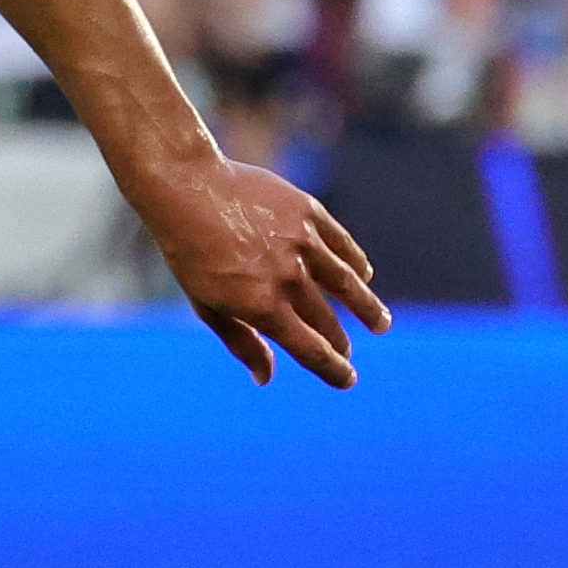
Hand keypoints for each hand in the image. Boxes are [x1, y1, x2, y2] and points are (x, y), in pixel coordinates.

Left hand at [138, 148, 386, 385]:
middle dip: (340, 342)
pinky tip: (362, 275)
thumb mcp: (206, 304)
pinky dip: (356, 264)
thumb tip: (265, 378)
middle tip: (346, 349)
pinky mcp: (309, 213)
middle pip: (328, 322)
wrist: (187, 188)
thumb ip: (241, 342)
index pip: (310, 350)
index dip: (333, 370)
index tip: (347, 379)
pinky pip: (343, 246)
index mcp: (261, 306)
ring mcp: (302, 244)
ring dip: (367, 307)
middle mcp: (288, 278)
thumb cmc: (190, 252)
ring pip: (350, 284)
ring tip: (380, 321)